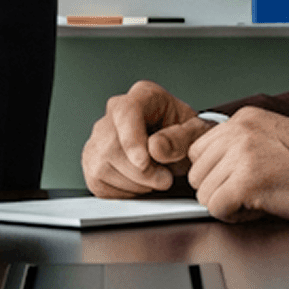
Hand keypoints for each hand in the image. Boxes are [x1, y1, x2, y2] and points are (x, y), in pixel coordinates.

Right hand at [82, 81, 211, 195]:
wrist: (179, 150)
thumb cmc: (186, 136)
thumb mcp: (197, 134)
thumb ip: (181, 139)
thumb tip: (155, 148)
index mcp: (143, 96)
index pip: (126, 112)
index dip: (132, 140)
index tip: (144, 162)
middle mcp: (114, 113)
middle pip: (111, 146)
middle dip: (141, 172)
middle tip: (165, 178)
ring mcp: (98, 137)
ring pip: (102, 168)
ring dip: (135, 184)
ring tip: (154, 176)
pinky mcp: (91, 162)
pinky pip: (99, 184)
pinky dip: (124, 192)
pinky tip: (140, 182)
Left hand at [186, 108, 288, 222]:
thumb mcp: (275, 139)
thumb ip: (242, 146)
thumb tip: (214, 171)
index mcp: (245, 118)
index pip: (199, 150)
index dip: (218, 173)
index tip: (239, 181)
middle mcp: (239, 131)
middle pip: (197, 173)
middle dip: (220, 190)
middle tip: (253, 194)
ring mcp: (242, 154)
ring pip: (204, 193)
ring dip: (228, 204)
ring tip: (261, 200)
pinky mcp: (247, 181)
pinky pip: (217, 209)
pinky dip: (236, 218)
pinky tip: (262, 209)